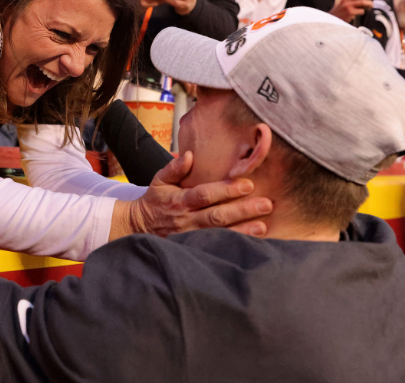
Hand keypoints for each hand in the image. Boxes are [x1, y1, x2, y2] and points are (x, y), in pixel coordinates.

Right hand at [110, 152, 271, 240]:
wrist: (138, 227)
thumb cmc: (154, 201)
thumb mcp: (159, 180)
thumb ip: (174, 168)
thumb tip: (189, 155)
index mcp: (179, 200)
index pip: (205, 195)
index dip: (226, 190)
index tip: (248, 185)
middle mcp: (186, 220)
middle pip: (217, 216)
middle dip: (242, 210)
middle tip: (266, 204)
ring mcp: (189, 237)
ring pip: (219, 235)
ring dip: (242, 230)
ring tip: (263, 226)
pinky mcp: (192, 249)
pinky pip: (215, 248)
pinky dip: (233, 246)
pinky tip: (250, 244)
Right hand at [329, 0, 375, 22]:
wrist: (332, 20)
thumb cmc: (338, 10)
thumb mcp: (339, 1)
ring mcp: (347, 6)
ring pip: (362, 2)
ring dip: (369, 3)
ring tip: (372, 4)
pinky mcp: (350, 12)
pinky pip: (361, 10)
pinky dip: (363, 11)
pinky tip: (361, 12)